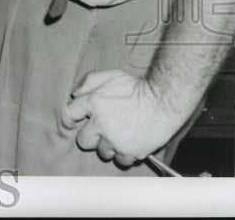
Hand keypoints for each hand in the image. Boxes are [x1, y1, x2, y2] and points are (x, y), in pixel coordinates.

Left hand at [64, 69, 186, 167]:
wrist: (163, 101)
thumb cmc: (137, 87)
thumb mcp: (111, 75)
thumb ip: (89, 82)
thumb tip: (75, 95)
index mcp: (93, 103)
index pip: (70, 114)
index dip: (73, 117)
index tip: (79, 119)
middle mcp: (100, 124)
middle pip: (84, 141)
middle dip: (91, 136)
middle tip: (103, 129)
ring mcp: (114, 140)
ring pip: (103, 152)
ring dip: (109, 146)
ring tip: (120, 135)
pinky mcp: (129, 152)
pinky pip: (120, 160)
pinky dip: (124, 154)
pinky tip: (130, 143)